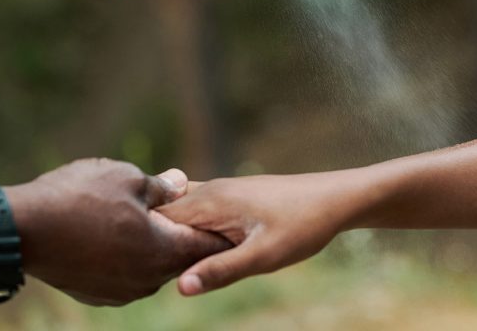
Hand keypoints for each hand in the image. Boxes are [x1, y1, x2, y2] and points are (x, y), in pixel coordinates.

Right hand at [5, 158, 229, 305]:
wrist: (23, 228)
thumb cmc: (80, 197)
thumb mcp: (126, 178)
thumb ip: (161, 187)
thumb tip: (181, 183)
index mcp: (161, 251)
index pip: (203, 245)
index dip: (217, 229)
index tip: (229, 221)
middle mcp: (146, 279)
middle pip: (179, 258)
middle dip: (187, 237)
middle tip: (195, 217)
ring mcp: (120, 291)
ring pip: (152, 266)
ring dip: (158, 246)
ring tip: (156, 222)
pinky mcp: (97, 293)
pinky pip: (128, 274)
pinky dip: (133, 256)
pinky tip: (123, 236)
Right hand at [158, 171, 371, 295]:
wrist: (333, 198)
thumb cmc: (302, 226)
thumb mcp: (263, 256)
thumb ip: (220, 270)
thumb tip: (180, 287)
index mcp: (211, 201)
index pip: (159, 218)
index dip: (147, 242)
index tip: (142, 268)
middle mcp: (210, 189)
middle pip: (166, 213)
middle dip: (157, 239)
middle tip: (152, 273)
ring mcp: (221, 189)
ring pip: (182, 210)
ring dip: (175, 234)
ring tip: (174, 264)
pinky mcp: (232, 194)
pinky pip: (199, 209)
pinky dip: (191, 227)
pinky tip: (200, 249)